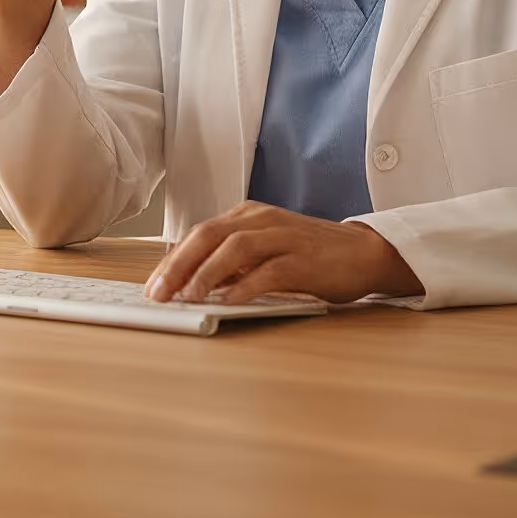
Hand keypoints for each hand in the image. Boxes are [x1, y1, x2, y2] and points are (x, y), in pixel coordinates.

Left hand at [144, 201, 423, 305]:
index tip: (152, 286)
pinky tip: (229, 302)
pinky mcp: (304, 259)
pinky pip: (269, 271)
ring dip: (207, 274)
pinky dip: (246, 286)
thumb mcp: (265, 251)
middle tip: (158, 294)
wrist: (364, 252)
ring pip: (235, 248)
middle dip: (179, 266)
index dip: (172, 260)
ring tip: (188, 297)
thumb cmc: (310, 256)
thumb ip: (233, 263)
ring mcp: (284, 237)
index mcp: (248, 215)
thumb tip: (191, 285)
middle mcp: (262, 220)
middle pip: (209, 236)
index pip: (199, 234)